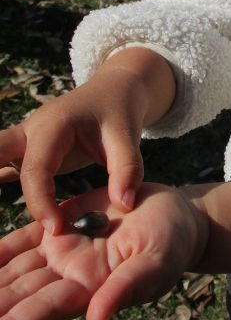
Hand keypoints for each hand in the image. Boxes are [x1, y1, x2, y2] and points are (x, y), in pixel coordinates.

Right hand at [0, 48, 175, 233]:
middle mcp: (31, 130)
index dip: (41, 202)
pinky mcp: (29, 149)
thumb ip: (128, 170)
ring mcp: (26, 138)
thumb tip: (124, 205)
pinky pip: (3, 161)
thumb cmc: (120, 111)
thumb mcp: (129, 137)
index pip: (35, 170)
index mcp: (53, 126)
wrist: (116, 90)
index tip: (56, 229)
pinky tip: (0, 186)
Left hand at [0, 182, 206, 319]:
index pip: (38, 310)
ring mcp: (60, 250)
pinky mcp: (60, 224)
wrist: (176, 214)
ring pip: (10, 270)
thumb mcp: (156, 264)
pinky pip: (19, 239)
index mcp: (87, 289)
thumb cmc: (173, 244)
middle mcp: (66, 275)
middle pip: (14, 295)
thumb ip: (125, 289)